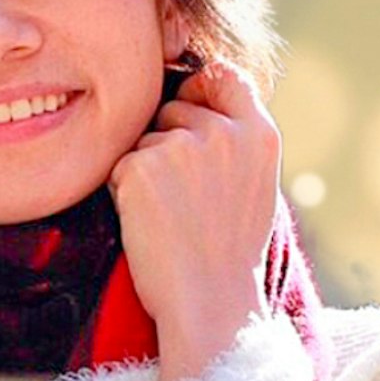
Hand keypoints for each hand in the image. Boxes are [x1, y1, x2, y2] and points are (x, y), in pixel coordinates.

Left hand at [105, 54, 280, 380]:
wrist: (211, 304)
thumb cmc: (230, 254)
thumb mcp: (255, 187)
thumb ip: (236, 142)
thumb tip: (197, 99)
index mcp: (261, 135)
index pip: (224, 76)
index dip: (200, 87)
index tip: (188, 105)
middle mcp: (225, 132)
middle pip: (174, 110)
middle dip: (166, 142)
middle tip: (184, 200)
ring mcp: (182, 147)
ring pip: (144, 139)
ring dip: (145, 169)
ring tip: (171, 216)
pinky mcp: (141, 166)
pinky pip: (118, 165)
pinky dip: (123, 191)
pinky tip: (149, 223)